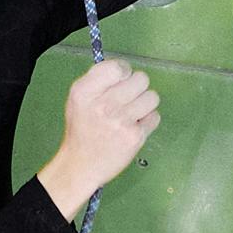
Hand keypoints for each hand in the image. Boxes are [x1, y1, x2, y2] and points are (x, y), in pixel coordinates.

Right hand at [43, 54, 161, 217]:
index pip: (118, 67)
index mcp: (85, 92)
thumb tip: (123, 69)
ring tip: (132, 113)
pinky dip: (147, 121)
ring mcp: (120, 121)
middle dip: (137, 87)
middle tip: (127, 98)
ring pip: (152, 96)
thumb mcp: (78, 99)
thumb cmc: (82, 129)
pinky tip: (134, 126)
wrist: (81, 165)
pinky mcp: (134, 137)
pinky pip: (154, 117)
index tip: (121, 81)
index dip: (124, 72)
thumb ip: (98, 80)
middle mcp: (103, 105)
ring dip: (144, 103)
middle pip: (141, 79)